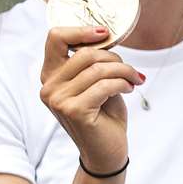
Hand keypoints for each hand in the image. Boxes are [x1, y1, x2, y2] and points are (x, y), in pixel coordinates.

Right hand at [41, 26, 142, 176]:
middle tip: (130, 70)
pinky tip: (130, 89)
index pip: (55, 38)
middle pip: (85, 53)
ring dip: (123, 71)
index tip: (105, 33)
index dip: (81, 30)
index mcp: (50, 75)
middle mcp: (49, 87)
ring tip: (134, 79)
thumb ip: (94, 62)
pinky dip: (123, 83)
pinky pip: (105, 85)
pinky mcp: (74, 110)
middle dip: (114, 58)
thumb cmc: (103, 116)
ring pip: (98, 69)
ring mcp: (59, 100)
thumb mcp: (96, 83)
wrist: (106, 152)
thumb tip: (104, 35)